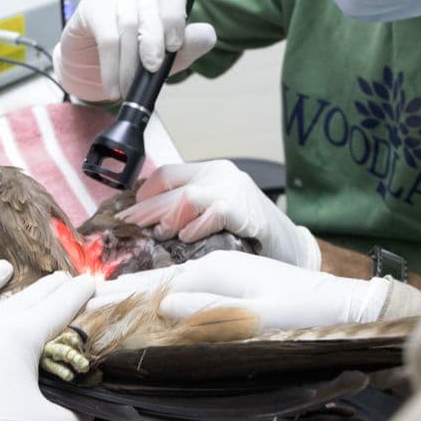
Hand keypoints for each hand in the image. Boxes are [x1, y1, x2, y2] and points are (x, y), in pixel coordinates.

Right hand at [52, 0, 216, 100]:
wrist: (95, 62)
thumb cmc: (137, 53)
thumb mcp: (169, 55)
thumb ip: (190, 46)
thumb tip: (206, 35)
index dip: (174, 18)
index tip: (173, 47)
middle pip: (148, 8)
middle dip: (152, 43)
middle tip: (152, 70)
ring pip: (126, 24)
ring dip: (129, 62)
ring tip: (129, 86)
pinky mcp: (91, 5)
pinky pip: (105, 36)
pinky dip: (111, 65)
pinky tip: (113, 84)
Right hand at [89, 250, 414, 328]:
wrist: (343, 307)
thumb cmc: (305, 315)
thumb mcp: (256, 318)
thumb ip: (206, 310)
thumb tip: (162, 305)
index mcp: (215, 271)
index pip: (154, 283)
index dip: (120, 293)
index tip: (88, 302)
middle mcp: (216, 266)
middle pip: (155, 278)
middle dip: (119, 290)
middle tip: (84, 302)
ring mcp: (224, 272)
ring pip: (169, 276)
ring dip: (138, 288)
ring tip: (107, 298)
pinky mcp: (232, 283)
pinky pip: (186, 282)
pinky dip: (163, 289)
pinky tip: (154, 300)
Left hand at [117, 160, 321, 268]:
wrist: (291, 247)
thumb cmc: (251, 234)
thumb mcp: (215, 215)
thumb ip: (189, 212)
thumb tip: (151, 223)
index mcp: (212, 172)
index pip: (169, 174)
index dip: (145, 192)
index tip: (130, 211)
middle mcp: (222, 175)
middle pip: (173, 188)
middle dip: (147, 210)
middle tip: (130, 227)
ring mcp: (235, 190)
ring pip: (188, 198)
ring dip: (168, 218)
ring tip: (159, 234)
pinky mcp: (246, 209)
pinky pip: (213, 213)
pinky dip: (197, 226)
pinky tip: (187, 237)